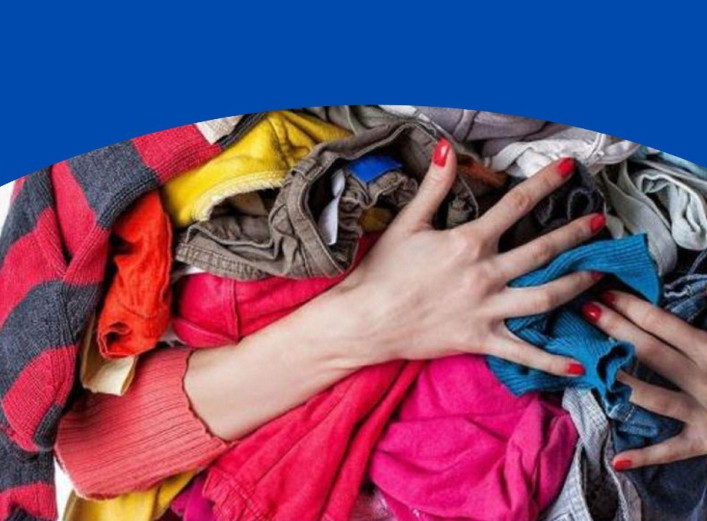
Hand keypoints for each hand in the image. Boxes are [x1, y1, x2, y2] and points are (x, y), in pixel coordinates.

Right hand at [335, 138, 605, 375]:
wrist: (364, 320)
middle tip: (601, 223)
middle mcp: (485, 275)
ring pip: (545, 297)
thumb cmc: (382, 271)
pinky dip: (550, 361)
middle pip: (542, 251)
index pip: (515, 206)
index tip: (567, 169)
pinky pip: (522, 352)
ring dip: (576, 284)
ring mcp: (487, 310)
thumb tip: (447, 148)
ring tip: (598, 275)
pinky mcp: (480, 340)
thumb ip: (434, 186)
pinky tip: (577, 364)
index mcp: (469, 243)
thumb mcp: (407, 223)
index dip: (544, 184)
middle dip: (575, 234)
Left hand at [581, 291, 706, 468]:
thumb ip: (697, 330)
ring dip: (624, 385)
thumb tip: (702, 285)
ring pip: (655, 397)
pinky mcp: (705, 441)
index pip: (663, 323)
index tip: (604, 293)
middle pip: (651, 352)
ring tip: (591, 369)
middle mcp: (705, 379)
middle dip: (616, 330)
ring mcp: (703, 412)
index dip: (632, 307)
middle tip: (585, 310)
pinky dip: (647, 456)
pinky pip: (672, 450)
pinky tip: (617, 460)